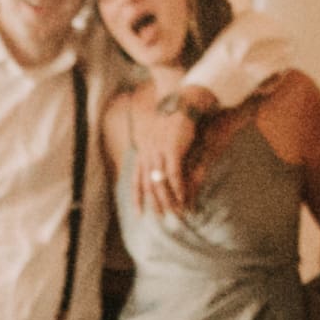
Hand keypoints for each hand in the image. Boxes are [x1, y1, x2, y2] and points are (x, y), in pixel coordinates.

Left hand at [128, 89, 201, 215]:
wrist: (182, 102)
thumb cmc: (173, 118)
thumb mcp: (159, 136)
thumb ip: (156, 151)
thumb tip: (154, 162)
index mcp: (144, 151)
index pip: (136, 179)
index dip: (137, 197)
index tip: (139, 214)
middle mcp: (148, 153)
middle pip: (148, 185)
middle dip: (155, 203)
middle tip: (162, 218)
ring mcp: (159, 152)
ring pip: (160, 183)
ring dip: (168, 200)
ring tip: (175, 213)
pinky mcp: (173, 150)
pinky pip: (174, 175)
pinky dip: (178, 188)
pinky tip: (183, 198)